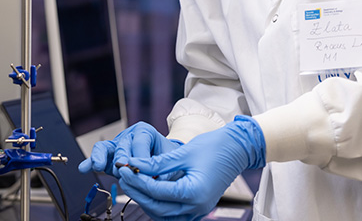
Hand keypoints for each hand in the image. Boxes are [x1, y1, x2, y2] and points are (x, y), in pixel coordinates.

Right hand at [78, 122, 181, 177]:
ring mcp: (117, 146)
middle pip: (122, 145)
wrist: (164, 158)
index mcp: (144, 131)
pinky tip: (84, 168)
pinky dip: (90, 162)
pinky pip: (97, 158)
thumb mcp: (171, 158)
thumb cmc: (168, 156)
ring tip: (99, 166)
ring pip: (105, 148)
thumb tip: (157, 180)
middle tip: (124, 169)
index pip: (140, 141)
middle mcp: (128, 136)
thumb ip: (164, 168)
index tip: (145, 170)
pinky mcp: (109, 157)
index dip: (142, 157)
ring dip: (102, 158)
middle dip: (122, 158)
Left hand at [118, 116, 264, 220]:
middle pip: (157, 207)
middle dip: (137, 191)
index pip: (157, 191)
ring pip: (163, 214)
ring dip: (146, 200)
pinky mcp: (197, 207)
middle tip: (123, 174)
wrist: (237, 149)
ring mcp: (198, 210)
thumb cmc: (215, 147)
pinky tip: (149, 189)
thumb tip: (133, 165)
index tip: (124, 168)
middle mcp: (197, 207)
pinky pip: (172, 213)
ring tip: (133, 181)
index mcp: (194, 193)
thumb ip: (157, 163)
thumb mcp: (183, 152)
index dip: (137, 180)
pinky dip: (159, 204)